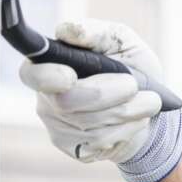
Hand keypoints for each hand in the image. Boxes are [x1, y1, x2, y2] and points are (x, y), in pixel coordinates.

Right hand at [19, 18, 163, 164]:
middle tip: (134, 85)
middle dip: (106, 94)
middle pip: (67, 102)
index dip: (47, 77)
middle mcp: (47, 99)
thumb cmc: (131, 67)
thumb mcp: (120, 41)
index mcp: (50, 67)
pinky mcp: (77, 149)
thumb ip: (95, 32)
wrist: (150, 106)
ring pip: (90, 125)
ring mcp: (59, 128)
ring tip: (149, 101)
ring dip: (127, 111)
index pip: (31, 74)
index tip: (70, 75)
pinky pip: (101, 144)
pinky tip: (137, 120)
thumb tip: (68, 31)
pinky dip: (127, 130)